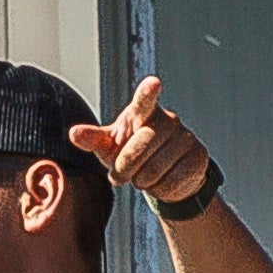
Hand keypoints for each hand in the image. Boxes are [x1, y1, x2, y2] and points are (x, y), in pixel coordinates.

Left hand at [68, 73, 211, 207]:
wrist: (165, 175)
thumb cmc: (132, 155)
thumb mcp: (110, 147)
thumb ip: (93, 139)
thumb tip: (74, 134)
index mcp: (143, 114)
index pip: (144, 101)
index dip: (148, 93)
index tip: (153, 83)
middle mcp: (168, 120)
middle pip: (142, 145)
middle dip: (126, 167)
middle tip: (121, 177)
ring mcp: (185, 137)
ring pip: (156, 167)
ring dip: (142, 181)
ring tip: (142, 179)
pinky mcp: (198, 155)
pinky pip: (174, 180)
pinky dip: (162, 189)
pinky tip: (161, 183)